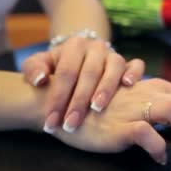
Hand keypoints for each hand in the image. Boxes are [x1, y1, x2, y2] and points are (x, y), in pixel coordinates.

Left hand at [21, 37, 144, 133]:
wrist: (79, 57)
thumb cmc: (57, 66)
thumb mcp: (40, 63)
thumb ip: (33, 69)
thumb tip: (40, 80)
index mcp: (74, 46)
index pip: (66, 72)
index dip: (57, 97)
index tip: (50, 121)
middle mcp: (96, 47)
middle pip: (89, 72)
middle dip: (79, 101)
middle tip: (71, 124)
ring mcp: (113, 54)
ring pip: (114, 67)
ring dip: (106, 89)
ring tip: (97, 109)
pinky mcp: (128, 63)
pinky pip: (136, 64)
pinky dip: (134, 73)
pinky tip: (128, 86)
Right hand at [51, 78, 170, 163]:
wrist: (67, 105)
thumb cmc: (109, 108)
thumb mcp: (144, 103)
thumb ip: (168, 107)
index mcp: (164, 88)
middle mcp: (155, 92)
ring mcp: (138, 107)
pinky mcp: (120, 124)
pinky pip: (146, 134)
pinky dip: (159, 148)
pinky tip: (162, 159)